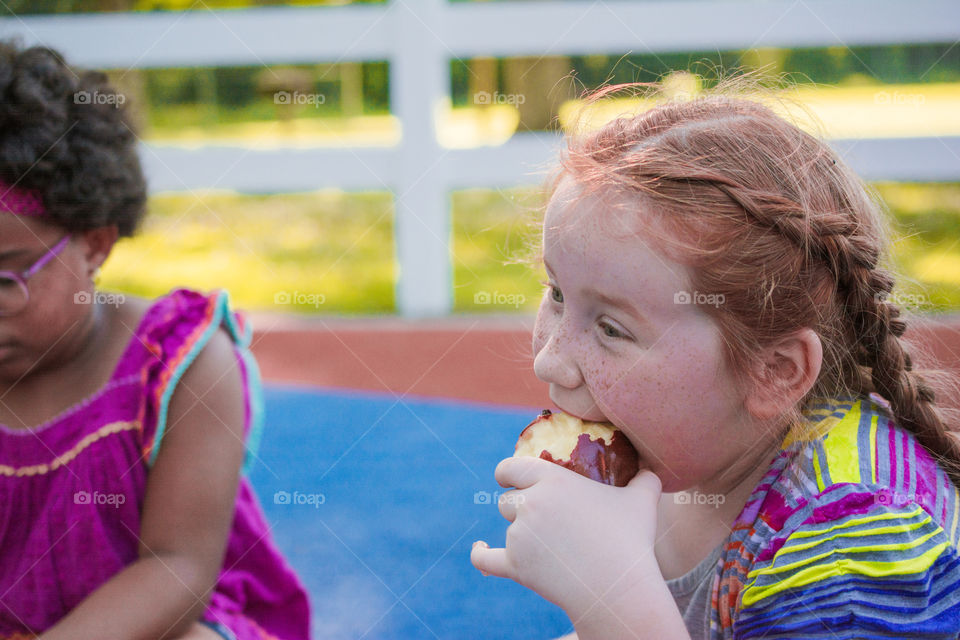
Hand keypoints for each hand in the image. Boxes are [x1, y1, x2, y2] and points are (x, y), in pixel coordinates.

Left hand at [471, 456, 664, 622]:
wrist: (617, 588)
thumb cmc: (630, 541)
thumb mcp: (642, 501)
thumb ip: (645, 480)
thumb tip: (651, 471)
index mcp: (552, 480)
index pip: (513, 467)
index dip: (507, 471)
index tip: (507, 476)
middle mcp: (530, 503)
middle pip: (508, 500)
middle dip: (518, 506)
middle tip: (539, 517)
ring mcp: (520, 535)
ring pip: (507, 528)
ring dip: (519, 533)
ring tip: (547, 545)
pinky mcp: (515, 565)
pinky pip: (486, 559)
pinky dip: (480, 556)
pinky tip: (478, 550)